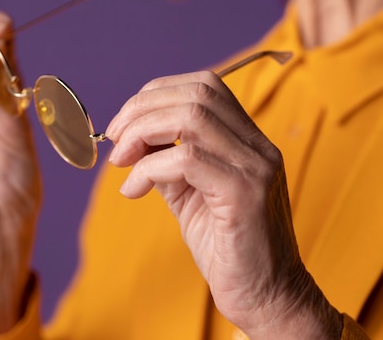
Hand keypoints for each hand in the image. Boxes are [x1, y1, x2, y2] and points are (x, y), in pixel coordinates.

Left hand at [106, 71, 340, 338]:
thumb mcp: (190, 194)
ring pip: (192, 117)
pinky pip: (186, 160)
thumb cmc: (227, 245)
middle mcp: (258, 146)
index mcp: (248, 140)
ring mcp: (256, 167)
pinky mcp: (245, 195)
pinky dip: (147, 169)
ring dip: (142, 132)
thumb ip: (167, 161)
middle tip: (114, 140)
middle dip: (142, 108)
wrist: (267, 296)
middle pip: (197, 93)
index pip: (205, 85)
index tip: (125, 124)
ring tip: (120, 161)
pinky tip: (132, 190)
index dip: (157, 93)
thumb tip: (130, 139)